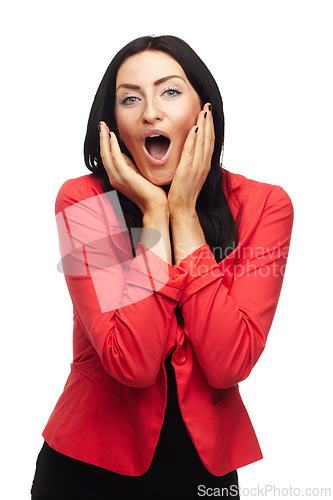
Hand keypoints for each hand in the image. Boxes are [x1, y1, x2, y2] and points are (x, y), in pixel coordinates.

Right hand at [99, 122, 167, 215]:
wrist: (156, 206)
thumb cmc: (151, 192)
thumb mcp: (138, 174)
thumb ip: (130, 165)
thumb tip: (124, 153)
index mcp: (117, 177)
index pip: (108, 157)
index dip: (105, 143)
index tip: (105, 129)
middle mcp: (114, 178)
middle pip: (103, 154)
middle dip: (102, 138)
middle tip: (101, 124)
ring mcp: (118, 178)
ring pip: (106, 155)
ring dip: (104, 139)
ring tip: (103, 126)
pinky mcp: (124, 177)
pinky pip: (115, 158)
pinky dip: (112, 146)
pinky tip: (112, 136)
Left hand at [167, 103, 214, 217]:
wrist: (182, 210)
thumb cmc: (183, 195)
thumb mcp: (189, 176)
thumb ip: (190, 164)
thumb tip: (187, 153)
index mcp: (203, 166)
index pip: (208, 142)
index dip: (209, 127)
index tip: (208, 114)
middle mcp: (203, 165)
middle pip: (209, 139)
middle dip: (209, 121)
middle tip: (208, 106)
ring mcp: (197, 168)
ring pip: (203, 142)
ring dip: (204, 125)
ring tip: (204, 110)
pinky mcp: (187, 171)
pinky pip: (192, 151)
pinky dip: (194, 138)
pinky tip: (194, 127)